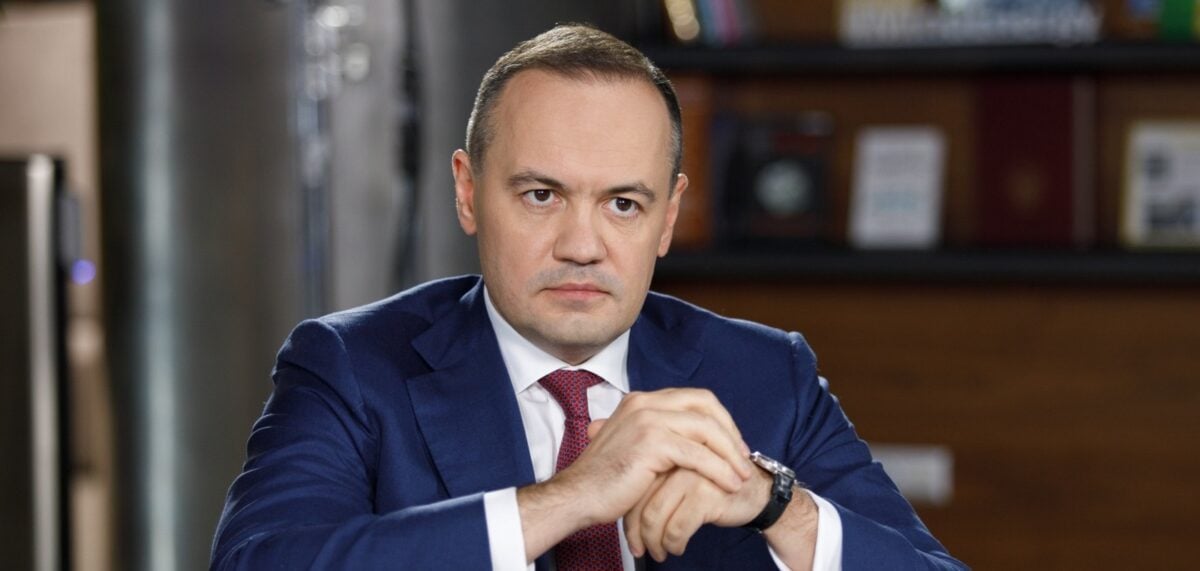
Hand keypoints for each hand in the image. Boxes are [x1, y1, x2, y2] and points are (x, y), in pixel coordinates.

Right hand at [516, 389, 754, 560]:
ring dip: (730, 454)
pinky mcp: (651, 443)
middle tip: (744, 458)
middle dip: (731, 431)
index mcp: (642, 401)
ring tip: (741, 475)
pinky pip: (698, 454)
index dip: (721, 420)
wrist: (579, 495)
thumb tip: (694, 442)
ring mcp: (647, 420)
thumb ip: (661, 436)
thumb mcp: (635, 447)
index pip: (695, 398)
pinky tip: (728, 484)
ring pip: (706, 429)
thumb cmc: (606, 479)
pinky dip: (719, 470)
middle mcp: (645, 403)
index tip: (734, 445)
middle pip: (706, 405)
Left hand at [623, 466, 772, 560]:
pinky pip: (676, 527)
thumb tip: (618, 509)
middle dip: (638, 534)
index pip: (634, 489)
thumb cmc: (712, 488)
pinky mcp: (704, 493)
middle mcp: (674, 460)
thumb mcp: (676, 481)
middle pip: (640, 503)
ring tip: (661, 553)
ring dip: (655, 543)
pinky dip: (673, 543)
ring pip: (655, 517)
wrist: (755, 492)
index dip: (628, 519)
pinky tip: (677, 548)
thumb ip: (651, 485)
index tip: (632, 541)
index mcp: (664, 452)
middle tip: (641, 551)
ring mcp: (689, 475)